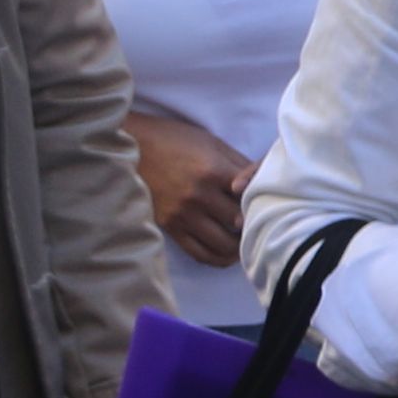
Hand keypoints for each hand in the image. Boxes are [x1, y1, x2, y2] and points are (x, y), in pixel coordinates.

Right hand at [130, 105, 251, 269]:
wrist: (132, 146)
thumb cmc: (175, 140)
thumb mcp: (212, 143)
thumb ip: (239, 165)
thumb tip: (262, 184)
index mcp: (213, 171)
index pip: (250, 197)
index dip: (261, 202)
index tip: (265, 204)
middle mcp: (198, 195)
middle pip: (239, 223)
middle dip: (252, 224)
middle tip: (258, 224)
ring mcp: (182, 214)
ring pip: (223, 245)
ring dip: (238, 246)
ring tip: (243, 240)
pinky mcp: (169, 226)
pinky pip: (199, 253)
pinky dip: (217, 258)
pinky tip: (226, 253)